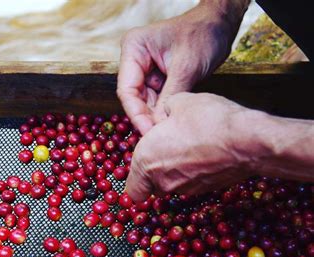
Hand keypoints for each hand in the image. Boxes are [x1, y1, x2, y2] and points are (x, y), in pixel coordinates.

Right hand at [117, 1, 243, 134]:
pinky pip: (156, 100)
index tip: (148, 133)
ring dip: (155, 117)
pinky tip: (170, 125)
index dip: (136, 114)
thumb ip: (170, 96)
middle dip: (146, 118)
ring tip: (165, 135)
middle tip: (157, 139)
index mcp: (134, 49)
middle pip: (134, 98)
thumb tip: (159, 126)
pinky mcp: (158, 77)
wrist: (221, 25)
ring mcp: (146, 69)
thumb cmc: (203, 34)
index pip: (127, 89)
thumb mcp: (186, 67)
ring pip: (145, 102)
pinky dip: (163, 112)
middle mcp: (135, 60)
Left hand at [125, 92, 264, 200]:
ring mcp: (186, 189)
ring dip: (175, 171)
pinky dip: (194, 172)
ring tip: (189, 146)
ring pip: (172, 185)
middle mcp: (163, 181)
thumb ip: (165, 110)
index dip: (137, 176)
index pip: (132, 189)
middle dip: (155, 173)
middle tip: (165, 151)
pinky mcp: (206, 189)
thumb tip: (168, 111)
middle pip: (152, 187)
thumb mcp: (180, 102)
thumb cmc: (208, 120)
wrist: (247, 140)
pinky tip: (206, 152)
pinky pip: (192, 183)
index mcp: (147, 162)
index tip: (144, 160)